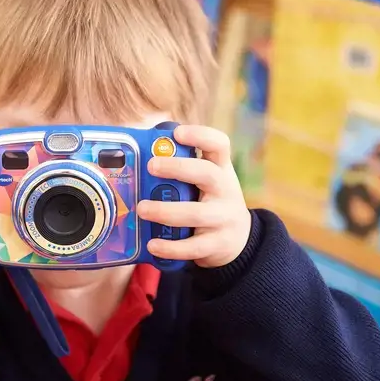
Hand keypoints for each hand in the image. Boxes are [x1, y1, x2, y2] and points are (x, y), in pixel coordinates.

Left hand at [137, 125, 251, 268]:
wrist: (238, 239)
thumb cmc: (211, 202)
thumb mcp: (206, 182)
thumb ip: (183, 170)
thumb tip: (142, 153)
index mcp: (221, 170)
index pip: (219, 144)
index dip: (200, 135)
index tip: (177, 133)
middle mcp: (225, 190)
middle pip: (207, 173)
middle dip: (178, 168)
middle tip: (151, 166)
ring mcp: (223, 218)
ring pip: (196, 213)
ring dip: (166, 211)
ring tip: (142, 209)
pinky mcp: (217, 244)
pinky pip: (193, 247)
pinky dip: (171, 247)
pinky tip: (152, 244)